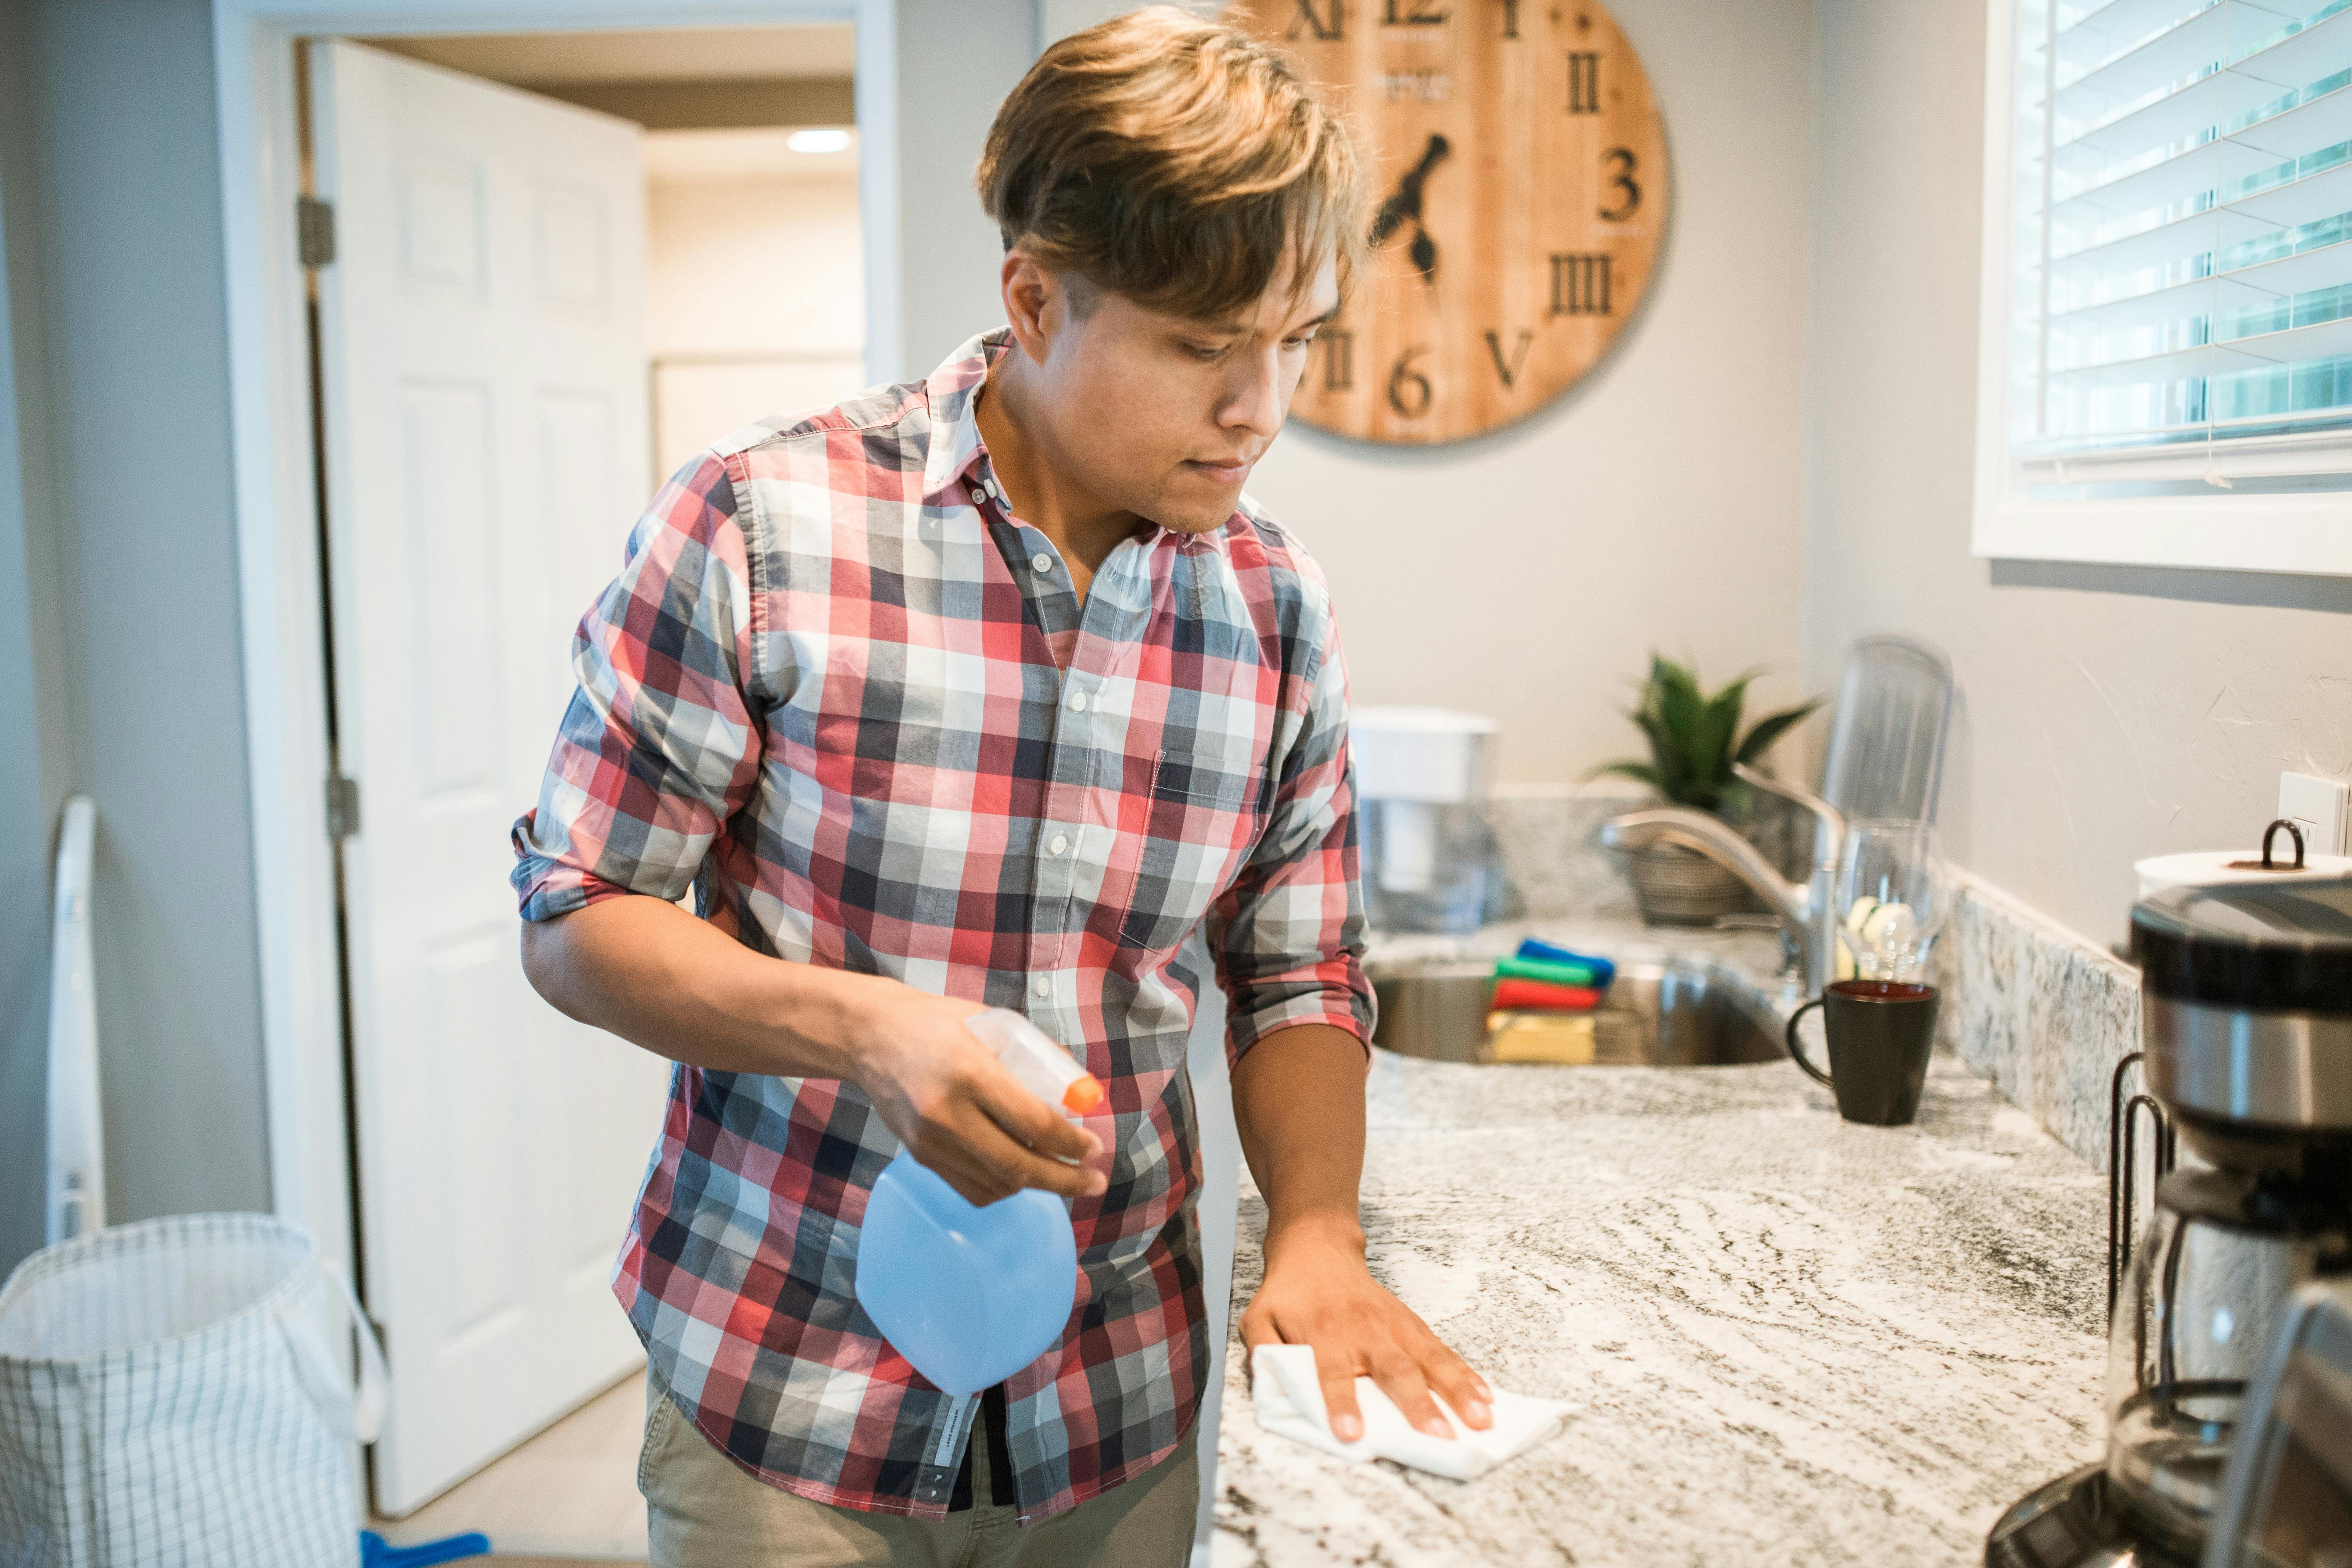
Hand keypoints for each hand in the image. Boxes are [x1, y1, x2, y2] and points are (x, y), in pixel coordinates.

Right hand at [850, 987, 1105, 1206]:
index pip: (1034, 1122)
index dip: (1071, 1143)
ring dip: (1037, 1185)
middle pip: (1018, 1165)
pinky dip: (1003, 1188)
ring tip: (1064, 1177)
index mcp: (971, 1071)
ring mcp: (930, 1141)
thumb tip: (1080, 1091)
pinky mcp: (920, 1156)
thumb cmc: (937, 1023)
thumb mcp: (991, 1023)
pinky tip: (1022, 1177)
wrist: (871, 1036)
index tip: (1094, 1147)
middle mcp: (948, 1113)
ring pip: (996, 1183)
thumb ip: (1035, 1054)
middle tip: (1094, 1181)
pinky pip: (970, 1188)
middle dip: (1065, 1180)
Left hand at [1239, 1219, 1491, 1441]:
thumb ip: (1261, 1351)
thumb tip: (1267, 1384)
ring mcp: (1393, 1326)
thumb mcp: (1258, 1318)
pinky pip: (1442, 1350)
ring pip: (1429, 1360)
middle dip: (1418, 1405)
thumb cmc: (1289, 1294)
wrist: (1318, 1248)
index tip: (1350, 1433)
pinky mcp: (1412, 1324)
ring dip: (1457, 1391)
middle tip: (1439, 1437)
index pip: (1330, 1372)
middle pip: (1393, 1369)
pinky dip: (1466, 1374)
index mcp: (1322, 1335)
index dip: (1340, 1402)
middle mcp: (1363, 1331)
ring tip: (1481, 1419)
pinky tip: (1486, 1397)